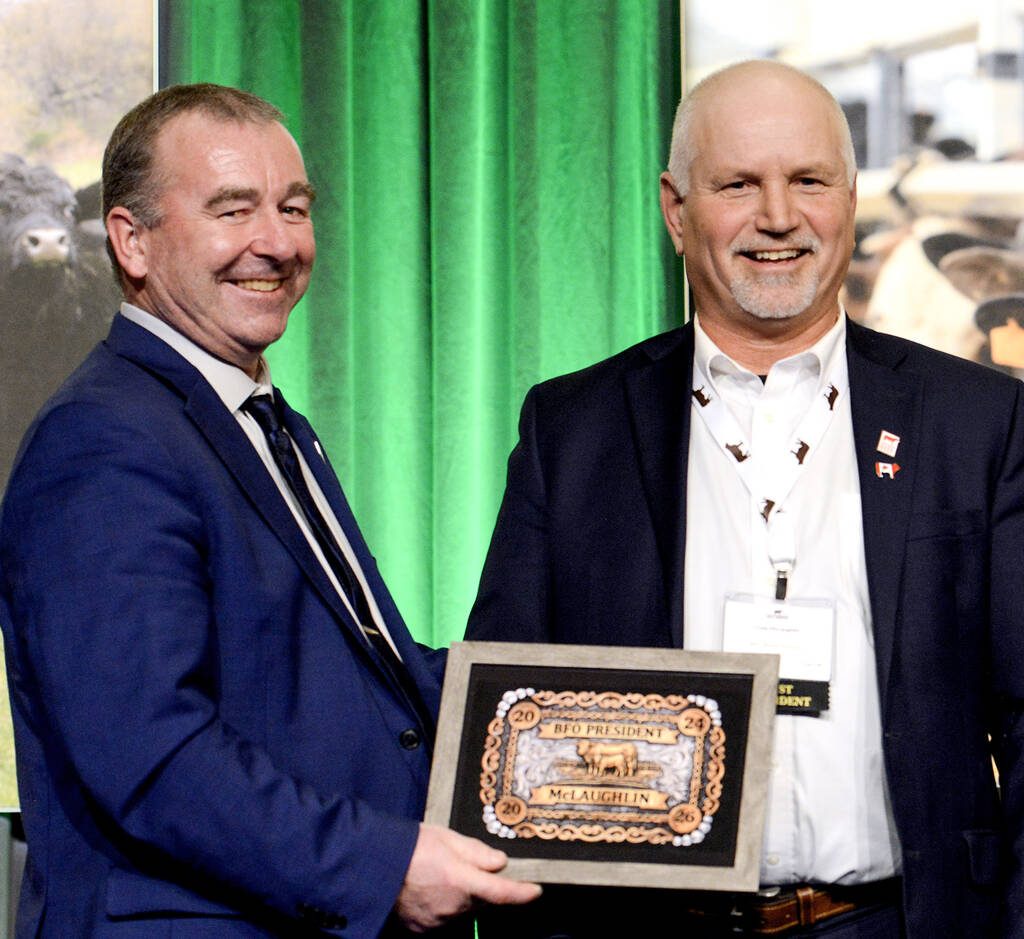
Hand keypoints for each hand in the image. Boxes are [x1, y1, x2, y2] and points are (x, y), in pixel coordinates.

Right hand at [394, 823, 541, 931]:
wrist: (372, 865)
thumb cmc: (409, 845)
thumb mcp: (446, 837)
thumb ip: (476, 851)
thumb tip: (500, 863)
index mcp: (461, 880)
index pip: (502, 892)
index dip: (522, 893)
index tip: (535, 891)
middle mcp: (453, 906)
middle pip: (480, 900)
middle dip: (480, 886)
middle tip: (460, 865)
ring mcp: (437, 920)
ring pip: (461, 909)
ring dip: (459, 895)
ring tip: (436, 873)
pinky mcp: (422, 928)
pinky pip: (441, 917)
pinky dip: (441, 905)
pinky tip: (426, 888)